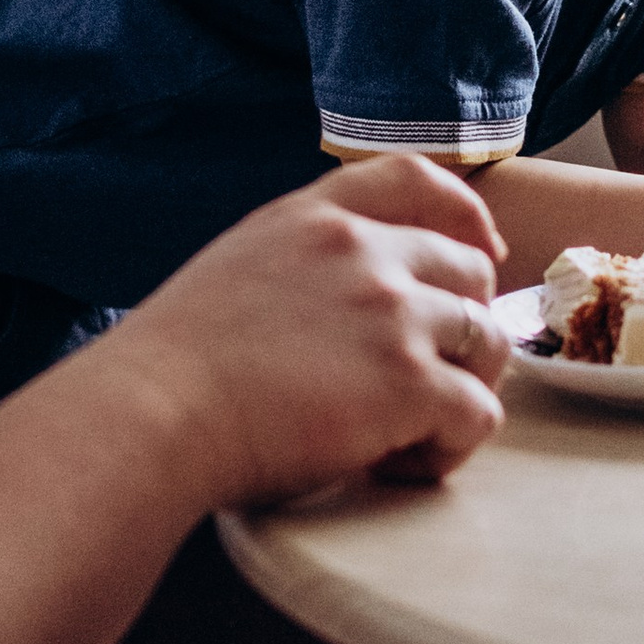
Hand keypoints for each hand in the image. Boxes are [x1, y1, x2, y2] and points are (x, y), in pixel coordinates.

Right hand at [119, 157, 509, 509]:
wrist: (155, 413)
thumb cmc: (173, 370)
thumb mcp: (235, 271)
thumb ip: (298, 267)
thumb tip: (336, 313)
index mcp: (314, 219)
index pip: (413, 178)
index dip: (464, 214)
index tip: (483, 250)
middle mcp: (364, 252)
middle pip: (470, 271)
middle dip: (463, 328)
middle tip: (426, 384)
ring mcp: (393, 313)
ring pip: (487, 342)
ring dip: (462, 390)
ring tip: (408, 435)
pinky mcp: (410, 381)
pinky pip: (479, 411)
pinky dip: (451, 447)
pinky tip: (399, 465)